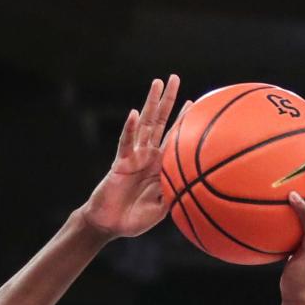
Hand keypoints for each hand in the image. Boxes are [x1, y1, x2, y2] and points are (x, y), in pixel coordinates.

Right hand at [81, 75, 183, 238]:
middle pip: (159, 122)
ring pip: (144, 124)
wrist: (108, 226)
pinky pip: (125, 142)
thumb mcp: (160, 210)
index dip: (182, 121)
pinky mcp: (120, 162)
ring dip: (151, 103)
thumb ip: (174, 196)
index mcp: (159, 167)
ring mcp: (134, 157)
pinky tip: (133, 113)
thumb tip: (192, 186)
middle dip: (168, 100)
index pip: (174, 138)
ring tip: (157, 82)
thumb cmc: (133, 220)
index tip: (195, 103)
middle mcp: (147, 156)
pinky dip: (129, 128)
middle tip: (175, 78)